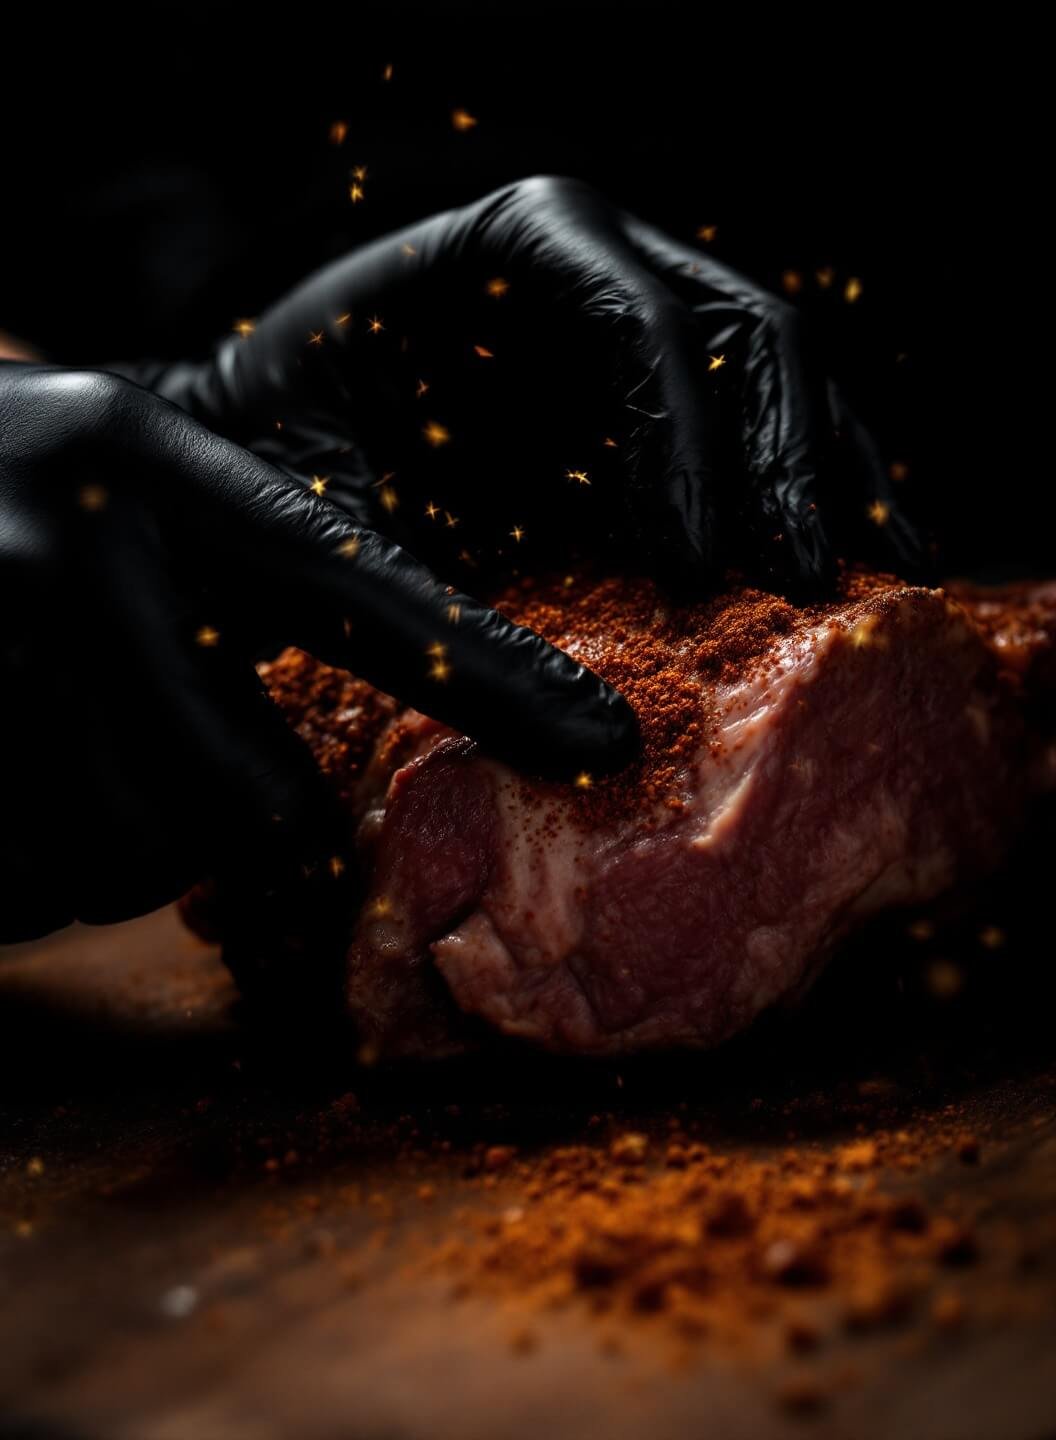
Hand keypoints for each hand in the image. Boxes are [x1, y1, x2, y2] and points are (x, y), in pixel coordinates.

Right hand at [0, 365, 635, 941]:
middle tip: (182, 754)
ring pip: (133, 865)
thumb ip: (233, 557)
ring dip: (118, 841)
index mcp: (147, 465)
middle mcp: (71, 556)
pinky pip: (32, 894)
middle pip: (249, 802)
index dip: (492, 677)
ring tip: (57, 745)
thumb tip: (357, 720)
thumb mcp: (115, 467)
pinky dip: (30, 871)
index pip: (365, 591)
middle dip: (236, 817)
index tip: (605, 741)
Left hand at [125, 175, 923, 592]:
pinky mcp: (642, 407)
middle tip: (804, 586)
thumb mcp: (326, 539)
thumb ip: (446, 629)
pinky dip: (805, 497)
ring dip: (827, 481)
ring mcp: (627, 334)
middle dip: (786, 463)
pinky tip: (862, 565)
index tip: (692, 570)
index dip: (689, 442)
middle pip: (747, 336)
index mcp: (513, 247)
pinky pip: (750, 439)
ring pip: (774, 385)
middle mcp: (592, 270)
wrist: (232, 458)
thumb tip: (601, 743)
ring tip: (876, 581)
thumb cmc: (256, 473)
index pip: (644, 319)